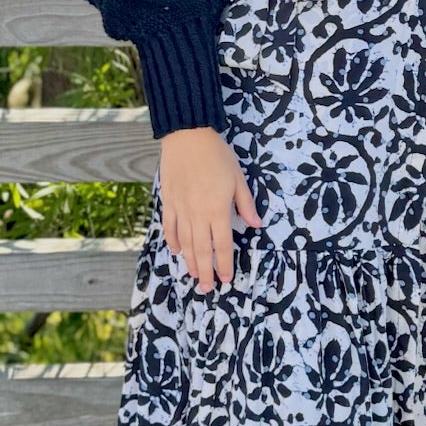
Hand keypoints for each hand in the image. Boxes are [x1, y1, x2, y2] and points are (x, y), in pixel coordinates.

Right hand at [158, 127, 262, 289]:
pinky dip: (173, 241)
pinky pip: (170, 227)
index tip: (226, 279)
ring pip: (185, 243)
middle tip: (207, 288)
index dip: (224, 265)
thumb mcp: (238, 178)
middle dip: (205, 272)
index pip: (222, 245)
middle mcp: (198, 215)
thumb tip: (256, 225)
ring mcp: (181, 209)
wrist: (187, 136)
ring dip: (190, 262)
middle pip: (202, 250)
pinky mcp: (168, 201)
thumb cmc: (217, 155)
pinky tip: (177, 250)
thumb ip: (245, 204)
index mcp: (217, 210)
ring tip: (193, 276)